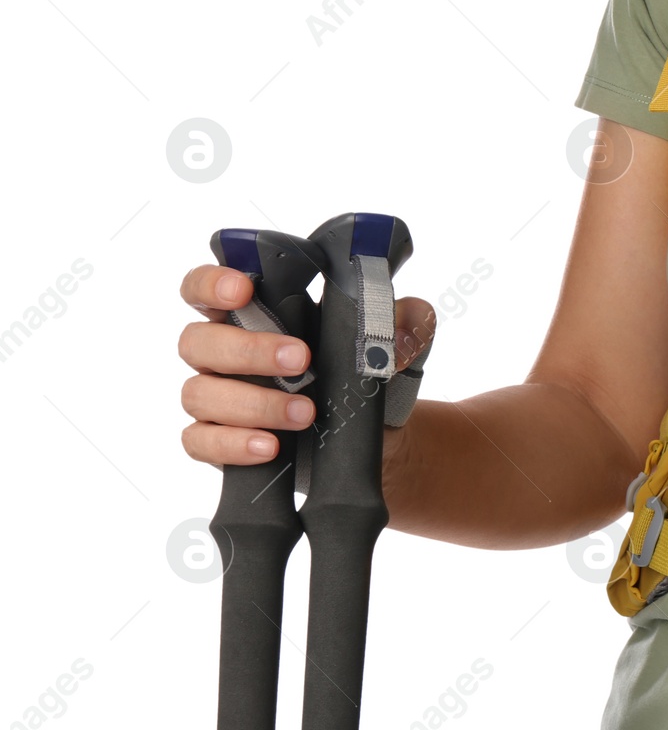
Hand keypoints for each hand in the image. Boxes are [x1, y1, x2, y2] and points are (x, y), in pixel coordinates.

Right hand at [177, 263, 435, 466]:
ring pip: (199, 394)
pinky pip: (201, 442)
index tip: (242, 288)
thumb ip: (402, 322)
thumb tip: (406, 317)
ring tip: (306, 414)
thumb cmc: (366, 376)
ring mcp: (216, 398)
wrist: (378, 440)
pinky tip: (269, 447)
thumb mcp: (393, 346)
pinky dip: (233, 444)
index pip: (206, 287)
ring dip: (254, 403)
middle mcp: (223, 353)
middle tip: (301, 360)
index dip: (211, 282)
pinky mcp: (218, 441)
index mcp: (251, 314)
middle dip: (248, 350)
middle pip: (199, 341)